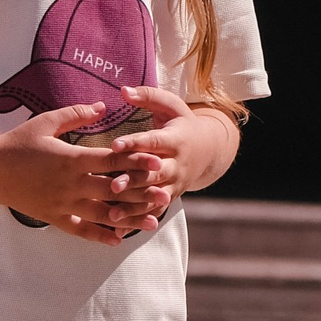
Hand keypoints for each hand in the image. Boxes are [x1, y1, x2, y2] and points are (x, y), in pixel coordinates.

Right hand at [0, 103, 157, 245]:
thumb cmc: (17, 142)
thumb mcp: (45, 122)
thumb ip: (76, 114)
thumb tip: (103, 106)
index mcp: (71, 158)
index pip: (111, 161)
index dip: (136, 161)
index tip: (158, 162)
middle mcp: (70, 184)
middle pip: (113, 189)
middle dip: (140, 192)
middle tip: (165, 194)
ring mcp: (62, 203)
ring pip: (102, 214)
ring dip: (129, 218)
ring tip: (153, 222)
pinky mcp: (53, 217)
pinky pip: (80, 230)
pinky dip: (99, 236)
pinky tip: (118, 240)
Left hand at [105, 85, 238, 213]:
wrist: (207, 149)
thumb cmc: (180, 122)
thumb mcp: (170, 105)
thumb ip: (147, 96)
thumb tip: (123, 90)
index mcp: (176, 139)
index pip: (153, 142)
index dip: (135, 143)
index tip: (114, 145)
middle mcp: (177, 164)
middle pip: (154, 174)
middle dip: (134, 181)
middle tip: (113, 186)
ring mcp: (175, 184)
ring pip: (153, 197)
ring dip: (134, 207)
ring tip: (112, 214)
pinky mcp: (170, 197)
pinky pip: (153, 211)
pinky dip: (137, 221)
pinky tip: (117, 229)